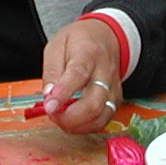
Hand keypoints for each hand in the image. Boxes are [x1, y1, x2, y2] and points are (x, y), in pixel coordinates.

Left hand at [36, 18, 122, 134]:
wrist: (106, 37)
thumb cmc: (79, 41)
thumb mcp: (57, 46)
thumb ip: (52, 71)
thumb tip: (49, 97)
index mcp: (88, 53)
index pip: (78, 75)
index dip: (63, 94)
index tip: (49, 107)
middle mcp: (105, 72)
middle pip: (93, 103)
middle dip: (70, 117)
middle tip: (53, 114)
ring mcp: (113, 88)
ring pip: (101, 115)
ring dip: (77, 124)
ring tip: (61, 118)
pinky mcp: (116, 99)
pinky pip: (104, 120)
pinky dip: (87, 127)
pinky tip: (74, 122)